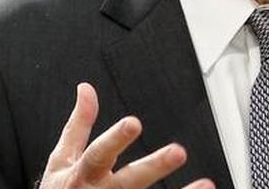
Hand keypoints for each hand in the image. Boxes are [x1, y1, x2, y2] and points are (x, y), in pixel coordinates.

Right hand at [40, 82, 213, 188]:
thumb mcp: (62, 159)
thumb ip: (78, 125)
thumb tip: (86, 89)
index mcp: (84, 174)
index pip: (100, 154)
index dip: (116, 139)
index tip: (133, 123)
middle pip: (131, 180)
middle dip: (154, 167)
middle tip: (179, 151)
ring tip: (206, 184)